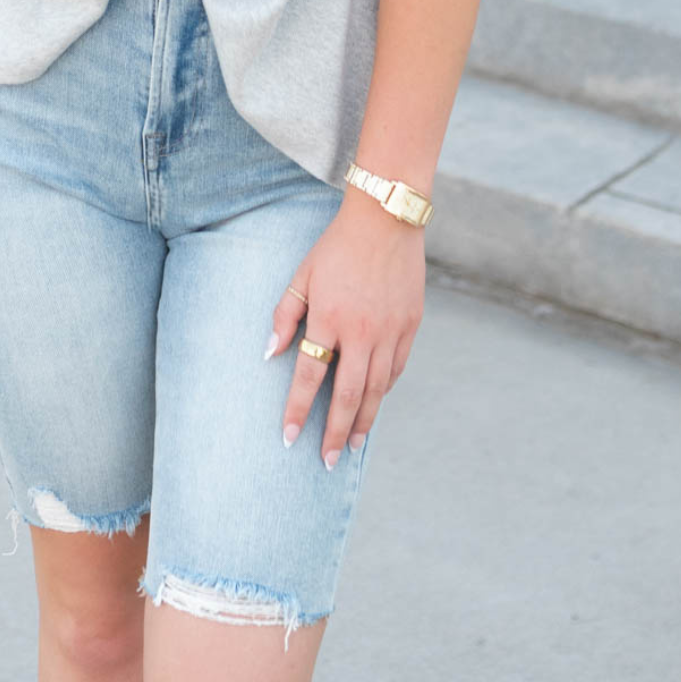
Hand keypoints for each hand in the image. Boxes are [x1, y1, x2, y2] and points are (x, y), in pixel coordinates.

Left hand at [266, 185, 425, 465]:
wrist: (385, 221)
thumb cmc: (336, 247)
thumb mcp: (302, 275)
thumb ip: (285, 315)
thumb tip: (270, 354)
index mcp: (329, 318)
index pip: (310, 376)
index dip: (298, 410)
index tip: (290, 438)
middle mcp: (362, 331)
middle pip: (348, 396)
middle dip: (336, 433)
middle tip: (328, 461)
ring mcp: (390, 331)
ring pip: (377, 390)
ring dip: (364, 421)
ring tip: (352, 445)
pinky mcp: (410, 326)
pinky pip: (396, 369)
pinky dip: (384, 391)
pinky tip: (374, 403)